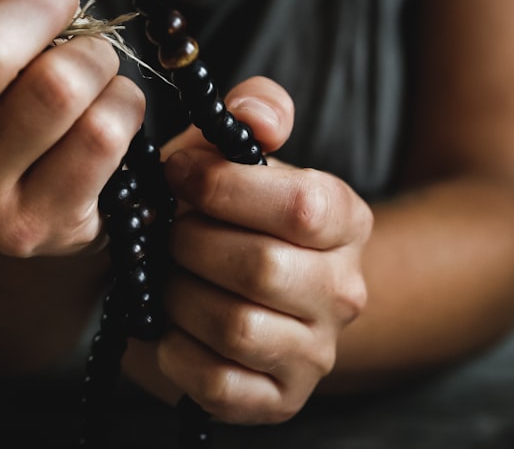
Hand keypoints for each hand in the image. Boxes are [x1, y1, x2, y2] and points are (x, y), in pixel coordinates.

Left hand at [158, 78, 371, 423]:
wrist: (231, 290)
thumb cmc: (227, 213)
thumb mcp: (237, 153)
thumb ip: (256, 113)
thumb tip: (257, 115)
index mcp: (345, 219)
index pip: (299, 205)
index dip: (223, 188)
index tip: (178, 174)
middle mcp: (344, 290)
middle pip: (261, 269)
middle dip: (191, 245)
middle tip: (168, 234)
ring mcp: (316, 352)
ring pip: (237, 328)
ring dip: (180, 297)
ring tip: (167, 278)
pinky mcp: (279, 400)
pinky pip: (218, 383)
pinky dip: (176, 354)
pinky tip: (169, 328)